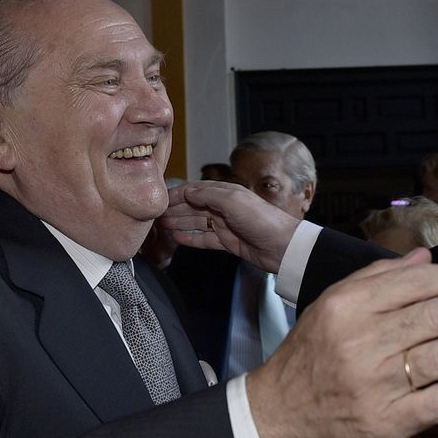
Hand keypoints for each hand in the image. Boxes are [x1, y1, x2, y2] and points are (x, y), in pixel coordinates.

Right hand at [159, 181, 301, 272]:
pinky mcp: (228, 242)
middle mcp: (224, 207)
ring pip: (196, 223)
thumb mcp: (232, 201)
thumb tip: (188, 192)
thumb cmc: (261, 220)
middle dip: (174, 210)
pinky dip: (191, 239)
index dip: (177, 194)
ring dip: (179, 223)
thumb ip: (208, 196)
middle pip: (193, 207)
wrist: (282, 246)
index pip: (196, 190)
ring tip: (161, 226)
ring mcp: (226, 225)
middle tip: (155, 216)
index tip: (160, 199)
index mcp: (226, 193)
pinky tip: (177, 238)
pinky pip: (205, 239)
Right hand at [245, 250, 437, 437]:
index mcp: (347, 307)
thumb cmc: (310, 357)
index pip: (415, 283)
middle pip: (435, 317)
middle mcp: (360, 342)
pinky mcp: (386, 423)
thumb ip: (377, 277)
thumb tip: (425, 258)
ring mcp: (374, 385)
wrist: (278, 416)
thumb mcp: (331, 305)